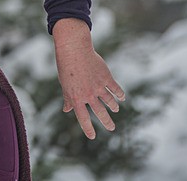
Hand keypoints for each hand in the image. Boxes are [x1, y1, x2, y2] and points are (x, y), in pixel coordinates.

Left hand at [52, 18, 125, 138]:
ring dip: (113, 106)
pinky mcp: (106, 77)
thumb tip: (66, 110)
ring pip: (109, 101)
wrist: (74, 50)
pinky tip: (122, 98)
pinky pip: (115, 89)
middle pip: (100, 112)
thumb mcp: (65, 84)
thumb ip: (68, 98)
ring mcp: (98, 86)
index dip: (88, 128)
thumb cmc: (66, 67)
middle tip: (112, 128)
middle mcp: (88, 94)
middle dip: (106, 122)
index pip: (82, 117)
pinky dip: (120, 94)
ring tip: (115, 110)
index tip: (93, 137)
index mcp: (76, 97)